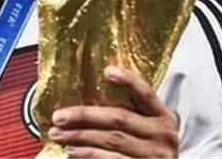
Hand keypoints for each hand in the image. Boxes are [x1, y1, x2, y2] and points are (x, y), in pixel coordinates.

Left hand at [48, 66, 178, 157]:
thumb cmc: (147, 148)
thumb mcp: (147, 127)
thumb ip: (130, 110)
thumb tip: (95, 84)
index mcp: (163, 116)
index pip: (145, 93)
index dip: (128, 81)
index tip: (108, 70)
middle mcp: (163, 134)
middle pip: (119, 118)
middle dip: (84, 115)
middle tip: (59, 116)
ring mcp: (154, 155)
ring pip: (111, 140)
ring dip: (80, 136)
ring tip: (59, 134)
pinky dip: (88, 154)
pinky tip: (72, 151)